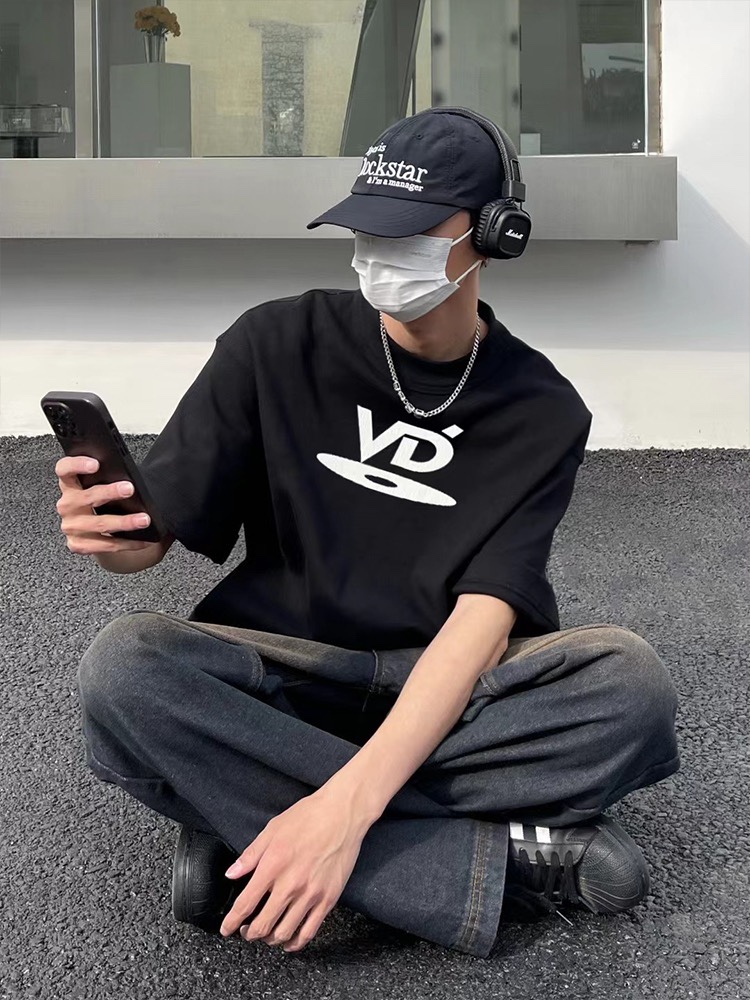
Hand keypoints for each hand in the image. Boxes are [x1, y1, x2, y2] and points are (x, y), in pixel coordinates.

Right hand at [55, 455, 154, 553]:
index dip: (77, 464)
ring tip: (144, 519)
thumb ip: (109, 479)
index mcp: (70, 484)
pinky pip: (106, 545)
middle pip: (86, 496)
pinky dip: (128, 543)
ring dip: (124, 522)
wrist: (97, 532)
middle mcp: (67, 505)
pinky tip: (144, 540)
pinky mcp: (78, 545)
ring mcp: (70, 526)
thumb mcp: (102, 487)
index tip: (96, 464)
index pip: (64, 469)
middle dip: (110, 492)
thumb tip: (130, 480)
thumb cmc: (103, 502)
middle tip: (130, 488)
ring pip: (99, 524)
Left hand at [219, 789, 368, 951]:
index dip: (231, 922)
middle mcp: (290, 884)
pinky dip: (296, 943)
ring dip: (270, 940)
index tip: (226, 928)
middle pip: (263, 925)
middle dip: (249, 934)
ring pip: (284, 933)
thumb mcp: (272, 829)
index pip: (245, 904)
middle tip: (246, 932)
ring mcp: (311, 894)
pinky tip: (289, 941)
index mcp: (273, 866)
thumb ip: (250, 855)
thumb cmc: (308, 817)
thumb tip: (231, 873)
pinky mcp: (328, 899)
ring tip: (266, 935)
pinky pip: (309, 931)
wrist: (342, 814)